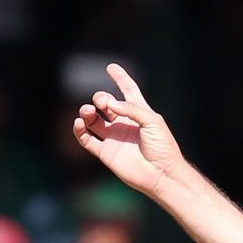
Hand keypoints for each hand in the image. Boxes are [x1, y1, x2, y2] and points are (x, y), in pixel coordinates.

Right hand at [71, 63, 187, 197]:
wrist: (162, 174)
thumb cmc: (163, 147)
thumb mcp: (152, 121)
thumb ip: (130, 108)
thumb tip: (108, 103)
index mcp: (139, 114)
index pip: (128, 91)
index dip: (121, 79)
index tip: (112, 67)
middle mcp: (124, 124)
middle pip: (105, 103)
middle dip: (100, 98)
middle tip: (104, 103)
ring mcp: (114, 138)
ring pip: (92, 119)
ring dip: (86, 111)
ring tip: (88, 111)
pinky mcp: (105, 152)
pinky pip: (86, 138)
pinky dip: (79, 129)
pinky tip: (79, 123)